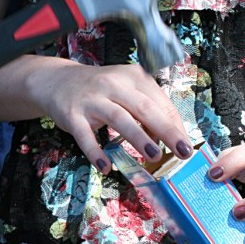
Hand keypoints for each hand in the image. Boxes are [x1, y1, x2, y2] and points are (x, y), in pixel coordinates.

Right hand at [31, 62, 191, 171]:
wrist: (58, 81)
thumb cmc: (100, 90)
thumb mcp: (126, 90)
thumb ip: (146, 110)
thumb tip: (166, 139)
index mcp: (132, 77)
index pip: (159, 101)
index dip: (174, 124)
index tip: (186, 145)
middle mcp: (113, 85)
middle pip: (144, 108)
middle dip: (165, 130)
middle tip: (182, 151)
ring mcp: (92, 100)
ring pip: (119, 118)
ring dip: (138, 138)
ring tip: (154, 156)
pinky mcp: (72, 115)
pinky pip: (85, 136)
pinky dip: (95, 152)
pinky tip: (106, 166)